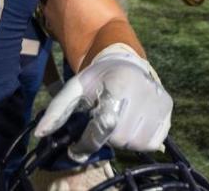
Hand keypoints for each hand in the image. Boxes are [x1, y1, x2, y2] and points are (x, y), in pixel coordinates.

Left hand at [34, 44, 172, 160]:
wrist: (125, 61)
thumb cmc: (98, 78)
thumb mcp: (75, 88)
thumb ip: (57, 110)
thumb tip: (40, 133)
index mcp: (120, 84)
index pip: (105, 126)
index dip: (87, 142)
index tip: (77, 146)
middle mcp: (144, 92)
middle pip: (120, 138)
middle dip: (107, 137)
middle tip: (102, 123)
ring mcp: (159, 100)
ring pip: (137, 143)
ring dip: (123, 140)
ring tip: (118, 123)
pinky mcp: (168, 108)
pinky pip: (153, 141)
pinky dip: (140, 140)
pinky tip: (133, 124)